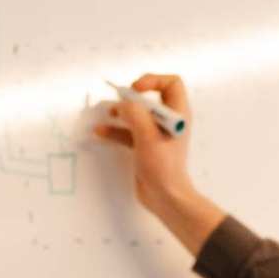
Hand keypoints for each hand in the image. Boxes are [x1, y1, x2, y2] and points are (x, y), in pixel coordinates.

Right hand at [90, 73, 224, 254]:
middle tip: (119, 100)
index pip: (171, 83)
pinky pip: (128, 132)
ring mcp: (156, 134)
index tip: (136, 90)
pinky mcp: (145, 146)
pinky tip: (100, 131)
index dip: (153, 80)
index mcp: (178, 114)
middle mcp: (169, 121)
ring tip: (106, 111)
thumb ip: (134, 114)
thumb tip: (122, 104)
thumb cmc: (163, 166)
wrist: (165, 197)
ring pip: (136, 114)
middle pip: (150, 98)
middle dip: (132, 97)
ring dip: (120, 112)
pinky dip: (115, 130)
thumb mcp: (147, 135)